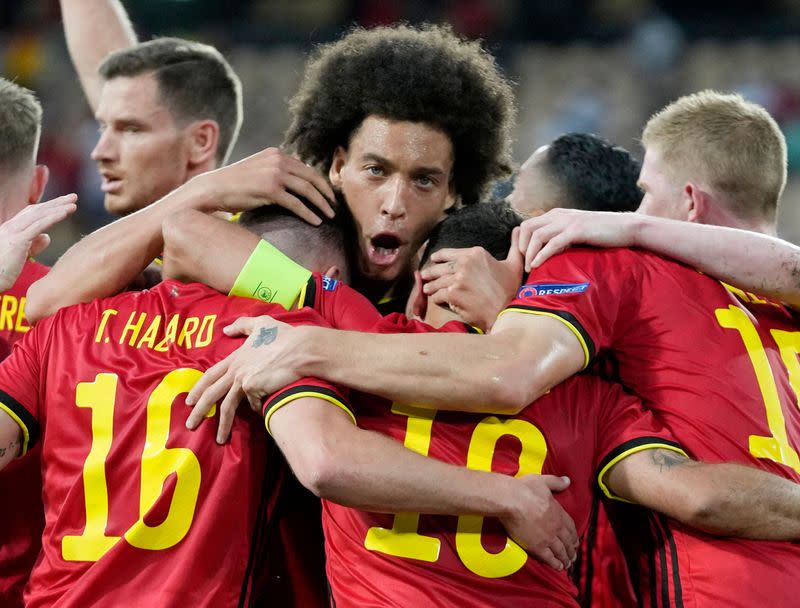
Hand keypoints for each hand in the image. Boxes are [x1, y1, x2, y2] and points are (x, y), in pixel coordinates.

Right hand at [0, 194, 76, 290]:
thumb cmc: (3, 271)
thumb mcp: (20, 254)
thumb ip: (33, 244)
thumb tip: (47, 236)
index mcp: (11, 229)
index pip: (31, 213)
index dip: (48, 208)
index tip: (63, 204)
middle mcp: (11, 227)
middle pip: (37, 210)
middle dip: (56, 202)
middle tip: (73, 197)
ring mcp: (13, 232)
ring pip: (39, 214)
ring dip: (58, 207)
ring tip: (74, 203)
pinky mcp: (18, 240)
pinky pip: (39, 225)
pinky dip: (53, 217)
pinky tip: (65, 212)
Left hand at [185, 315, 303, 442]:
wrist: (301, 349)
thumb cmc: (285, 336)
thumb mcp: (261, 324)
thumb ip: (242, 325)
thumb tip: (227, 328)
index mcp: (236, 357)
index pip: (210, 375)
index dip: (198, 388)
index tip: (190, 401)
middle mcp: (236, 370)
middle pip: (211, 393)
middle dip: (199, 410)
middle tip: (190, 424)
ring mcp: (244, 380)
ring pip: (228, 406)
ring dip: (222, 425)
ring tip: (220, 440)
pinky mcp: (255, 389)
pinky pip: (255, 405)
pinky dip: (258, 408)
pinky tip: (266, 406)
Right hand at [197, 147, 335, 223]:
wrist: (212, 189)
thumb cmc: (234, 184)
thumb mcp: (258, 169)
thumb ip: (275, 170)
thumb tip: (294, 182)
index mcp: (276, 154)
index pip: (306, 167)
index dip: (320, 182)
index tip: (328, 195)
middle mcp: (277, 160)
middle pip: (312, 177)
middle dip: (326, 193)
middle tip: (334, 206)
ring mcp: (274, 174)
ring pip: (307, 190)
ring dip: (322, 204)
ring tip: (330, 215)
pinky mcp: (270, 190)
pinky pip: (296, 204)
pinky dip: (309, 213)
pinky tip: (316, 222)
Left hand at [420, 228, 523, 330]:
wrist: (505, 312)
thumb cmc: (510, 290)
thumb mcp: (514, 264)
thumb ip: (514, 246)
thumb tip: (518, 229)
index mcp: (476, 253)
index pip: (449, 252)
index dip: (438, 257)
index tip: (433, 259)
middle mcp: (464, 263)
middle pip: (439, 267)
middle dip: (430, 272)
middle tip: (423, 276)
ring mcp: (457, 278)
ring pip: (436, 281)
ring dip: (430, 286)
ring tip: (427, 289)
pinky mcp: (452, 293)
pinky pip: (437, 295)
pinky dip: (435, 298)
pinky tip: (435, 300)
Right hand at [500, 474, 578, 570]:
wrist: (511, 500)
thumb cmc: (525, 488)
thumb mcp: (543, 481)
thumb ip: (556, 482)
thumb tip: (567, 480)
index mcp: (558, 512)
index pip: (570, 526)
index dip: (574, 535)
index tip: (576, 540)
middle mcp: (556, 527)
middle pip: (567, 540)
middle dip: (572, 549)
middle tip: (574, 555)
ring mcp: (547, 538)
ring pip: (560, 551)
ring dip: (566, 558)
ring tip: (568, 563)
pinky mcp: (536, 546)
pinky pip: (549, 557)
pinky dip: (555, 563)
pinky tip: (559, 567)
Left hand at [518, 209, 638, 271]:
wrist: (625, 227)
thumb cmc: (601, 233)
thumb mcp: (576, 231)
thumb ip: (561, 235)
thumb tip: (548, 250)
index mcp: (557, 214)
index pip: (528, 224)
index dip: (521, 241)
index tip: (522, 258)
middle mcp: (559, 215)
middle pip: (528, 228)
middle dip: (521, 247)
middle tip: (523, 264)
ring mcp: (568, 221)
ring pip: (537, 235)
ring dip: (529, 253)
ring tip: (529, 269)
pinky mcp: (577, 231)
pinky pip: (553, 243)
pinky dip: (542, 255)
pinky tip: (537, 265)